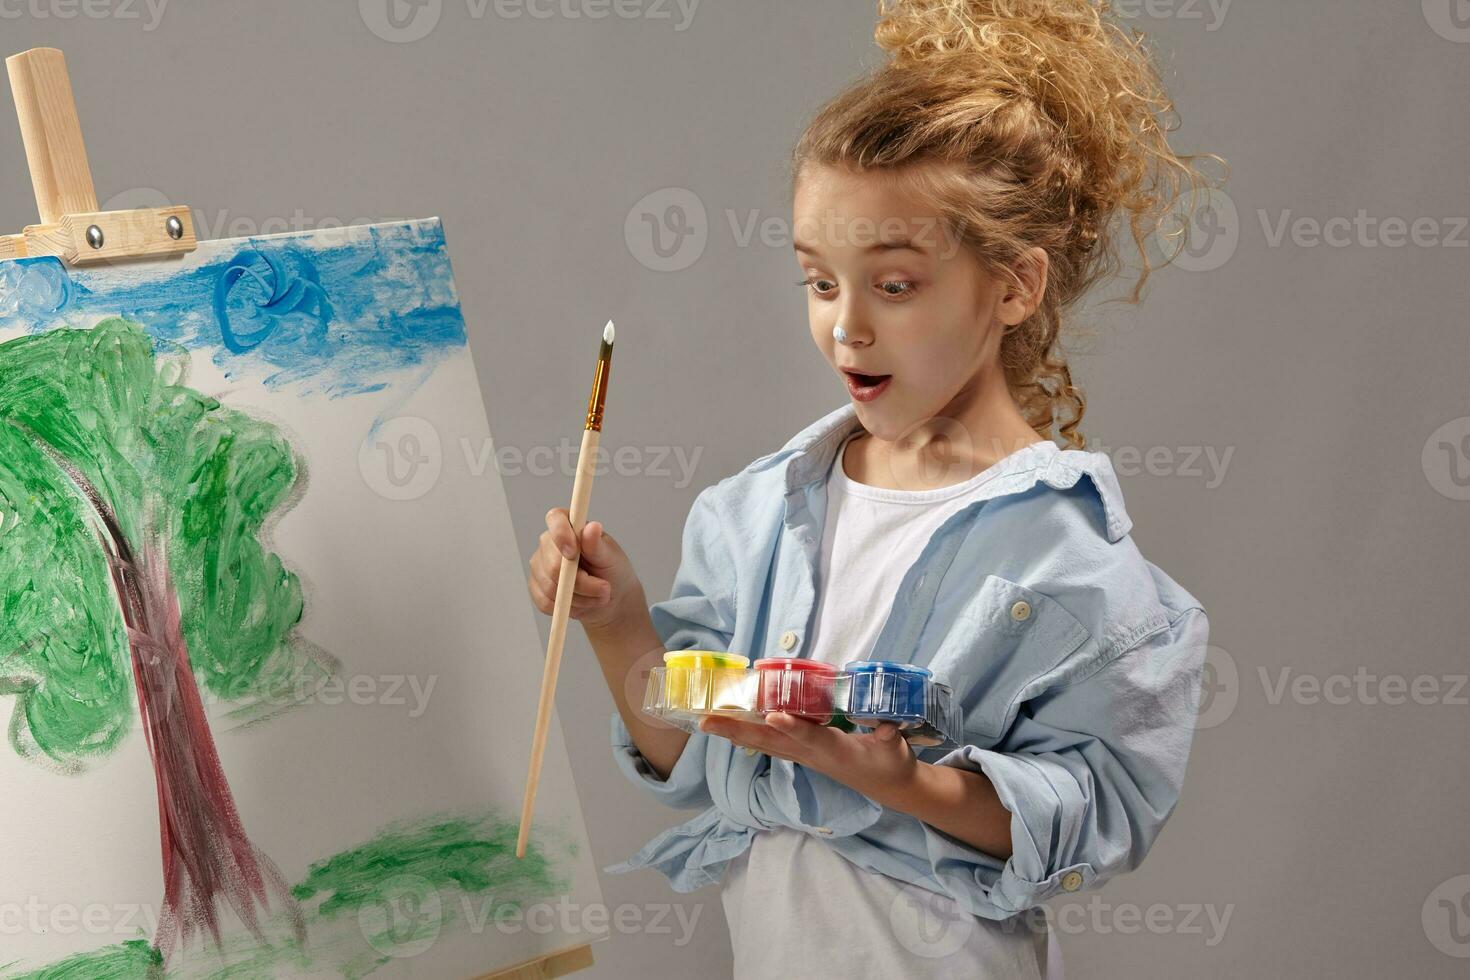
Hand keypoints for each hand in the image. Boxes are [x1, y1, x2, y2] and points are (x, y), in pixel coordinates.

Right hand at [527, 508, 643, 631]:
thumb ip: (597, 545)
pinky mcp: (536, 588)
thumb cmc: (613, 571)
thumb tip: (592, 527)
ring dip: (579, 598)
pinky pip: (545, 602)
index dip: (561, 535)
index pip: (555, 519)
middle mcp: (549, 543)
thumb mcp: (611, 557)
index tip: (574, 553)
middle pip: (552, 564)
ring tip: (598, 597)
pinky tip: (582, 603)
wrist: (610, 598)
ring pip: (550, 587)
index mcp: (569, 525)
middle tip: (605, 589)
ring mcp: (539, 565)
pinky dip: (568, 607)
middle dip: (582, 583)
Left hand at [698, 712, 919, 803]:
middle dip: (737, 731)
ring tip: (708, 722)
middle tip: (705, 721)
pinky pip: (772, 745)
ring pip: (765, 744)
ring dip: (736, 733)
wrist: (889, 785)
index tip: (771, 717)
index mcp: (834, 750)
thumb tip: (888, 724)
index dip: (791, 727)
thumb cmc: (891, 763)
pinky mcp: (804, 755)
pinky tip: (733, 729)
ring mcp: (805, 756)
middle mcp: (811, 754)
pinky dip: (750, 735)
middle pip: (769, 742)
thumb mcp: (895, 749)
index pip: (809, 737)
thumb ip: (890, 734)